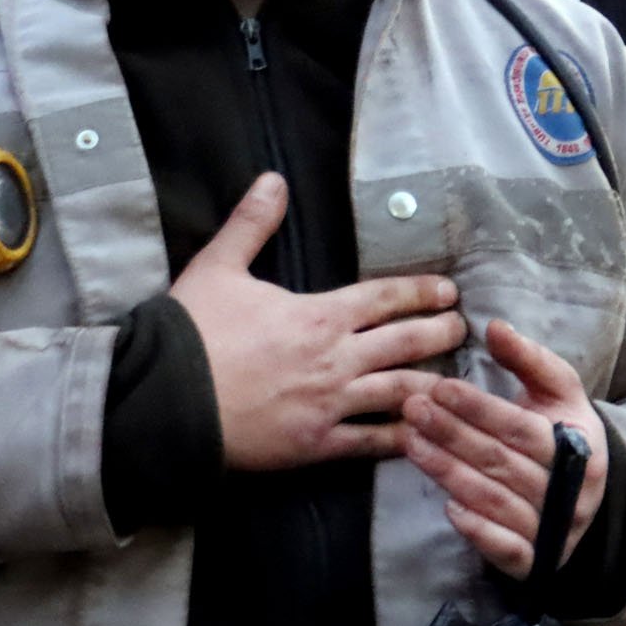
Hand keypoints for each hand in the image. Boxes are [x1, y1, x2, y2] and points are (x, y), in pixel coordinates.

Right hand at [169, 174, 468, 471]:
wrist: (163, 399)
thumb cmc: (190, 333)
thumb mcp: (218, 266)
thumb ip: (251, 224)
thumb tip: (273, 179)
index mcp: (320, 314)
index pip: (386, 298)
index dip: (422, 292)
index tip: (449, 291)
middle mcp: (337, 358)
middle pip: (407, 343)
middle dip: (441, 334)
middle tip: (462, 329)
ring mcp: (331, 404)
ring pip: (401, 392)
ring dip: (434, 383)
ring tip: (458, 381)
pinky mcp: (316, 445)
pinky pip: (371, 443)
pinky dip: (402, 438)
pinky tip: (424, 434)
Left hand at [400, 318, 610, 578]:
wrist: (586, 499)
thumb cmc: (561, 434)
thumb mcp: (558, 393)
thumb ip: (528, 360)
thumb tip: (494, 326)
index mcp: (579, 445)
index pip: (522, 427)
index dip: (480, 409)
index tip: (440, 387)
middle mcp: (570, 491)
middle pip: (502, 463)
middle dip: (452, 435)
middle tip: (413, 410)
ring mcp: (554, 529)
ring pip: (495, 501)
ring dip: (449, 474)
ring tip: (412, 445)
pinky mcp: (537, 561)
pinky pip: (504, 548)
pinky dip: (476, 530)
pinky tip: (447, 507)